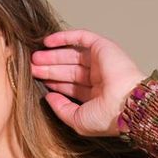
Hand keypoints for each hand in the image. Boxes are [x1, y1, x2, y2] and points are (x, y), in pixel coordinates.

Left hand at [30, 29, 146, 137]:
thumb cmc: (106, 118)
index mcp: (95, 96)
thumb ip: (61, 109)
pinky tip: (48, 42)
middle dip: (50, 68)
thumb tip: (48, 98)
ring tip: (34, 58)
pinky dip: (65, 37)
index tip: (36, 81)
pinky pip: (81, 38)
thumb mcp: (77, 119)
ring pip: (72, 55)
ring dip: (53, 55)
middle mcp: (98, 78)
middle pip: (69, 70)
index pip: (70, 87)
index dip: (53, 83)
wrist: (126, 104)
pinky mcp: (103, 47)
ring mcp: (101, 62)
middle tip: (32, 67)